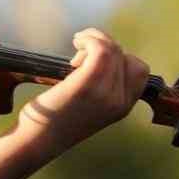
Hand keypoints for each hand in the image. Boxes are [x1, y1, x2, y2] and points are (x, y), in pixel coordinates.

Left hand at [21, 28, 149, 152]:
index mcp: (124, 107)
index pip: (139, 70)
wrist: (39, 140)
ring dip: (95, 40)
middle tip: (81, 55)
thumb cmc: (58, 121)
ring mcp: (105, 93)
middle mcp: (120, 100)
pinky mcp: (86, 85)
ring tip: (77, 48)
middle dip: (106, 46)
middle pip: (125, 56)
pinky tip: (76, 43)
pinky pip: (100, 49)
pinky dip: (89, 39)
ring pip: (113, 50)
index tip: (96, 61)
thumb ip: (105, 89)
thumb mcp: (93, 108)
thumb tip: (102, 56)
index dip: (120, 58)